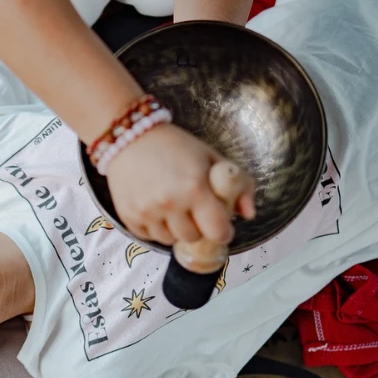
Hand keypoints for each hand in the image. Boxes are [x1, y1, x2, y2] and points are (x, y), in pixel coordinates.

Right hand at [105, 123, 255, 272]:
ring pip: (170, 240)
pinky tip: (156, 208)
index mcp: (195, 188)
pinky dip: (156, 228)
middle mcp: (170, 203)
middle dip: (198, 229)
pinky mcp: (129, 217)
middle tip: (194, 211)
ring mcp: (147, 212)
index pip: (218, 232)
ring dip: (175, 230)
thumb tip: (249, 214)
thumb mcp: (211, 157)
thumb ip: (238, 184)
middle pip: (193, 238)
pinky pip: (149, 237)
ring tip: (173, 208)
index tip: (220, 224)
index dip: (223, 232)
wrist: (130, 137)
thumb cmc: (175, 146)